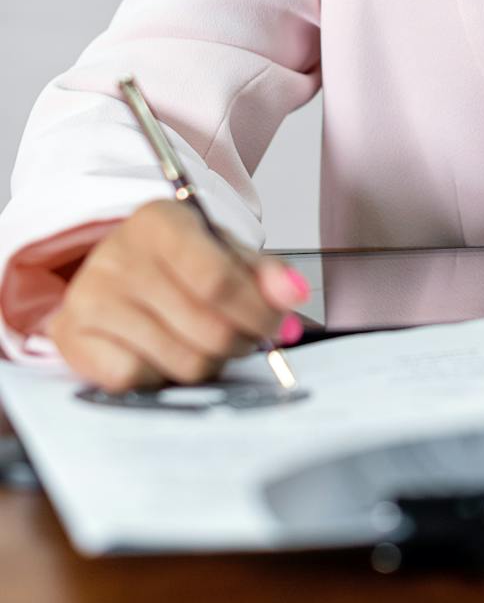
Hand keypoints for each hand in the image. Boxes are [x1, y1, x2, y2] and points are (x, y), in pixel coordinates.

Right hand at [44, 197, 310, 390]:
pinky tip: (161, 353)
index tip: (275, 323)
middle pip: (207, 329)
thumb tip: (293, 294)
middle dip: (240, 342)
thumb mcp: (224, 251)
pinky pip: (139, 380)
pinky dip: (161, 377)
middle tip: (242, 337)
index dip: (257, 311)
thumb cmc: (177, 262)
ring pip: (181, 362)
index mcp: (159, 222)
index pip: (217, 279)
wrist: (117, 272)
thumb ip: (265, 273)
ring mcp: (91, 297)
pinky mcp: (72, 337)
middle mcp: (118, 255)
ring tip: (202, 342)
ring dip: (207, 363)